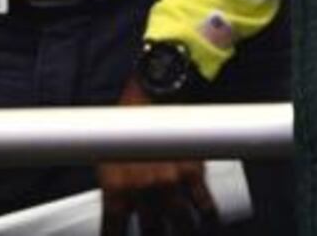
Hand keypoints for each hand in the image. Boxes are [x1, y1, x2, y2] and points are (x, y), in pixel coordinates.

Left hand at [99, 82, 216, 235]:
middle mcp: (142, 190)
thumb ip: (117, 188)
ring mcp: (170, 183)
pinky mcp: (193, 172)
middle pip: (150, 230)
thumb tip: (123, 207)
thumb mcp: (108, 158)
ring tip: (183, 231)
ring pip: (179, 223)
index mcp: (115, 189)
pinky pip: (204, 204)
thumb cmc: (130, 123)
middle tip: (157, 234)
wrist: (156, 95)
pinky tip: (208, 221)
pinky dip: (208, 217)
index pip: (113, 229)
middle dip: (154, 235)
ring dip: (181, 230)